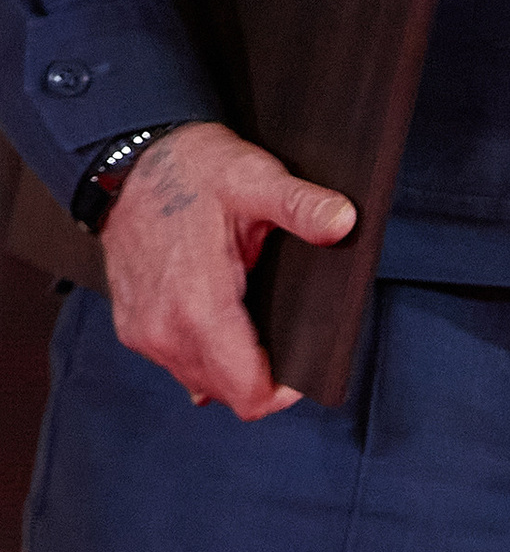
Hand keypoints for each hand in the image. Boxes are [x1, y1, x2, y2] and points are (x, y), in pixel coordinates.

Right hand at [100, 122, 357, 421]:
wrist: (125, 157)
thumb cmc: (189, 170)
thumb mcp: (253, 178)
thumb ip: (300, 206)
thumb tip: (342, 221)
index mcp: (197, 306)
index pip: (251, 394)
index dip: (284, 391)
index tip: (301, 365)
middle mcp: (164, 329)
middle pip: (233, 395)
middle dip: (263, 378)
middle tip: (279, 338)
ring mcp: (144, 333)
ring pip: (206, 384)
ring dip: (232, 368)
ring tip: (247, 327)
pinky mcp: (133, 328)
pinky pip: (180, 366)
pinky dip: (203, 357)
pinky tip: (217, 327)